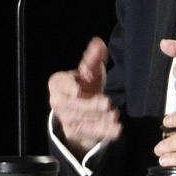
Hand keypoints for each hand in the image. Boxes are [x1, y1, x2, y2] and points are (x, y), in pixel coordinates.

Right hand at [48, 36, 121, 155]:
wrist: (83, 104)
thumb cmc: (85, 82)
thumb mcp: (90, 69)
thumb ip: (93, 58)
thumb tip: (98, 43)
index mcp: (58, 83)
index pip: (60, 85)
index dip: (69, 88)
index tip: (78, 90)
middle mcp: (58, 102)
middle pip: (72, 105)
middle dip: (89, 105)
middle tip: (106, 103)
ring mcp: (66, 118)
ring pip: (81, 120)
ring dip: (98, 119)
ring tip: (114, 114)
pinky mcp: (76, 131)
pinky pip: (90, 133)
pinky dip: (104, 132)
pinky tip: (117, 129)